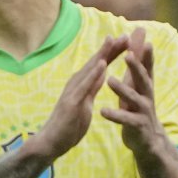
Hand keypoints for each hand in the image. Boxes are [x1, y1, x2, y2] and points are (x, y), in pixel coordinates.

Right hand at [30, 35, 128, 159]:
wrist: (51, 142)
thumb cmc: (68, 125)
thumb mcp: (85, 103)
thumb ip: (92, 87)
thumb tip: (102, 73)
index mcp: (81, 85)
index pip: (99, 65)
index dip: (112, 53)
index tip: (126, 41)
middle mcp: (76, 83)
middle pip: (96, 62)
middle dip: (111, 48)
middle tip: (126, 35)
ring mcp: (72, 91)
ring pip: (90, 69)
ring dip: (103, 54)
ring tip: (115, 41)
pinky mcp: (71, 101)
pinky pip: (84, 85)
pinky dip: (93, 73)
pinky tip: (102, 64)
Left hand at [101, 27, 164, 154]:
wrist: (148, 141)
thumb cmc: (139, 109)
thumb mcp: (138, 88)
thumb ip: (137, 68)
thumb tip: (142, 44)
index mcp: (144, 86)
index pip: (145, 66)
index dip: (145, 52)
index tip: (143, 36)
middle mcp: (146, 96)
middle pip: (142, 79)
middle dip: (136, 66)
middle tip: (128, 54)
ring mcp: (144, 111)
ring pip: (134, 98)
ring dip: (122, 89)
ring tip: (110, 80)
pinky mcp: (138, 126)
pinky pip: (126, 120)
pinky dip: (115, 115)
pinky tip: (103, 110)